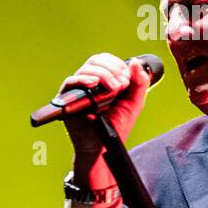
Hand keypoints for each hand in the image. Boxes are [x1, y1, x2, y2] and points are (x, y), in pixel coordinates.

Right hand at [59, 53, 152, 182]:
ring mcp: (78, 90)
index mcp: (104, 81)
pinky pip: (71, 82)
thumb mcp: (134, 103)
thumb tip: (134, 62)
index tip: (126, 77)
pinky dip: (83, 79)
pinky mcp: (67, 99)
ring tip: (113, 90)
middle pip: (96, 60)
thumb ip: (139, 83)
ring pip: (86, 69)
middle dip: (112, 69)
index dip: (117, 64)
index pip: (106, 60)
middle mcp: (89, 83)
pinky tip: (93, 84)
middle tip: (121, 84)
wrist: (104, 147)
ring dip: (103, 75)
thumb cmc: (116, 127)